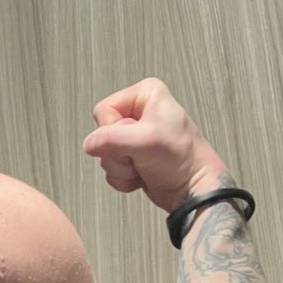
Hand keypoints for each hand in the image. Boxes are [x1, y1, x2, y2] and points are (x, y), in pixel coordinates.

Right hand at [82, 77, 228, 211]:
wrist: (192, 188)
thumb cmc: (181, 158)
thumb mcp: (144, 140)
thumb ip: (110, 138)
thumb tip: (89, 144)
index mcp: (144, 95)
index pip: (103, 110)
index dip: (113, 129)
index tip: (134, 139)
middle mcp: (138, 113)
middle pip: (102, 133)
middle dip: (117, 152)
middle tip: (140, 155)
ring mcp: (133, 137)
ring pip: (104, 153)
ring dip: (121, 167)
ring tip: (143, 165)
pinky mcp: (131, 157)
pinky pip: (110, 168)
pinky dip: (123, 177)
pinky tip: (141, 175)